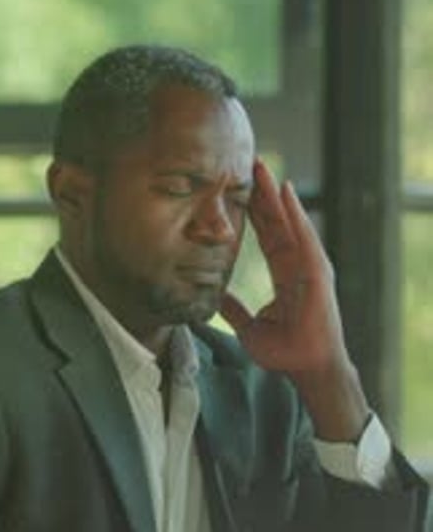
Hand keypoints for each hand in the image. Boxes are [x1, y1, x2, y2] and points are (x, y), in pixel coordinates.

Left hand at [221, 158, 344, 375]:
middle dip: (263, 194)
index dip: (255, 212)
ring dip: (275, 194)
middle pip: (278, 221)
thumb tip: (214, 296)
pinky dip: (295, 214)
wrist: (306, 367)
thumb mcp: (249, 326)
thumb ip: (234, 309)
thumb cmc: (285, 352)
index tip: (240, 189)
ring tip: (262, 168)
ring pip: (289, 221)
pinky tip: (285, 192)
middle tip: (249, 164)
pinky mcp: (317, 271)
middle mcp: (299, 264)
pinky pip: (303, 236)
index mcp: (285, 274)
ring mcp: (309, 265)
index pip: (267, 235)